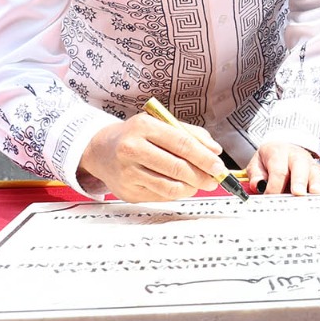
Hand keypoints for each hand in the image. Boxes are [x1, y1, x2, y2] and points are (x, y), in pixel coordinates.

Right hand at [78, 113, 225, 202]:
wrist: (100, 149)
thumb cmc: (136, 135)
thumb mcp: (160, 124)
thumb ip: (189, 134)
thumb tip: (214, 150)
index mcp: (143, 127)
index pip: (181, 143)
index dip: (204, 157)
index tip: (219, 166)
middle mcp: (132, 149)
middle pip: (177, 167)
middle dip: (201, 176)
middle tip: (214, 179)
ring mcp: (128, 173)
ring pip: (170, 187)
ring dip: (191, 188)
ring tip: (199, 184)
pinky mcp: (127, 192)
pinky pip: (160, 196)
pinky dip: (176, 193)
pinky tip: (181, 186)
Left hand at [247, 142, 319, 194]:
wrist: (283, 145)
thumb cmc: (271, 158)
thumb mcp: (257, 162)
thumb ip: (256, 174)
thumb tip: (258, 185)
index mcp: (279, 153)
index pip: (278, 170)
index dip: (274, 186)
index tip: (270, 198)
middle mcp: (297, 158)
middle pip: (300, 169)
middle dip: (299, 182)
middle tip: (298, 193)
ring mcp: (311, 165)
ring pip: (316, 173)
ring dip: (316, 184)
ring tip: (316, 194)